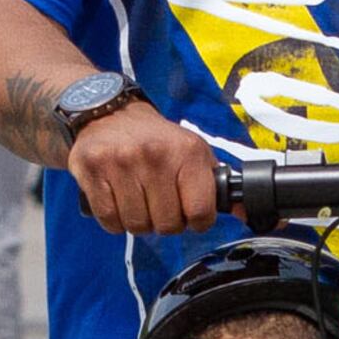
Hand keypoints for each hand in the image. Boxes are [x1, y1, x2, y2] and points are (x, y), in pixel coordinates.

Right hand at [63, 101, 215, 235]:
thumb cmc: (156, 140)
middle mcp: (154, 155)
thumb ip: (217, 184)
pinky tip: (117, 198)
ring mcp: (120, 163)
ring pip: (137, 225)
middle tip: (158, 202)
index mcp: (186, 151)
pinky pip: (109, 221)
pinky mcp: (92, 170)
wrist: (107, 112)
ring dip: (138, 220)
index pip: (200, 212)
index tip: (189, 212)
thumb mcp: (193, 151)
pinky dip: (114, 219)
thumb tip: (247, 214)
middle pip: (167, 225)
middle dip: (164, 221)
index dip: (196, 220)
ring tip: (137, 198)